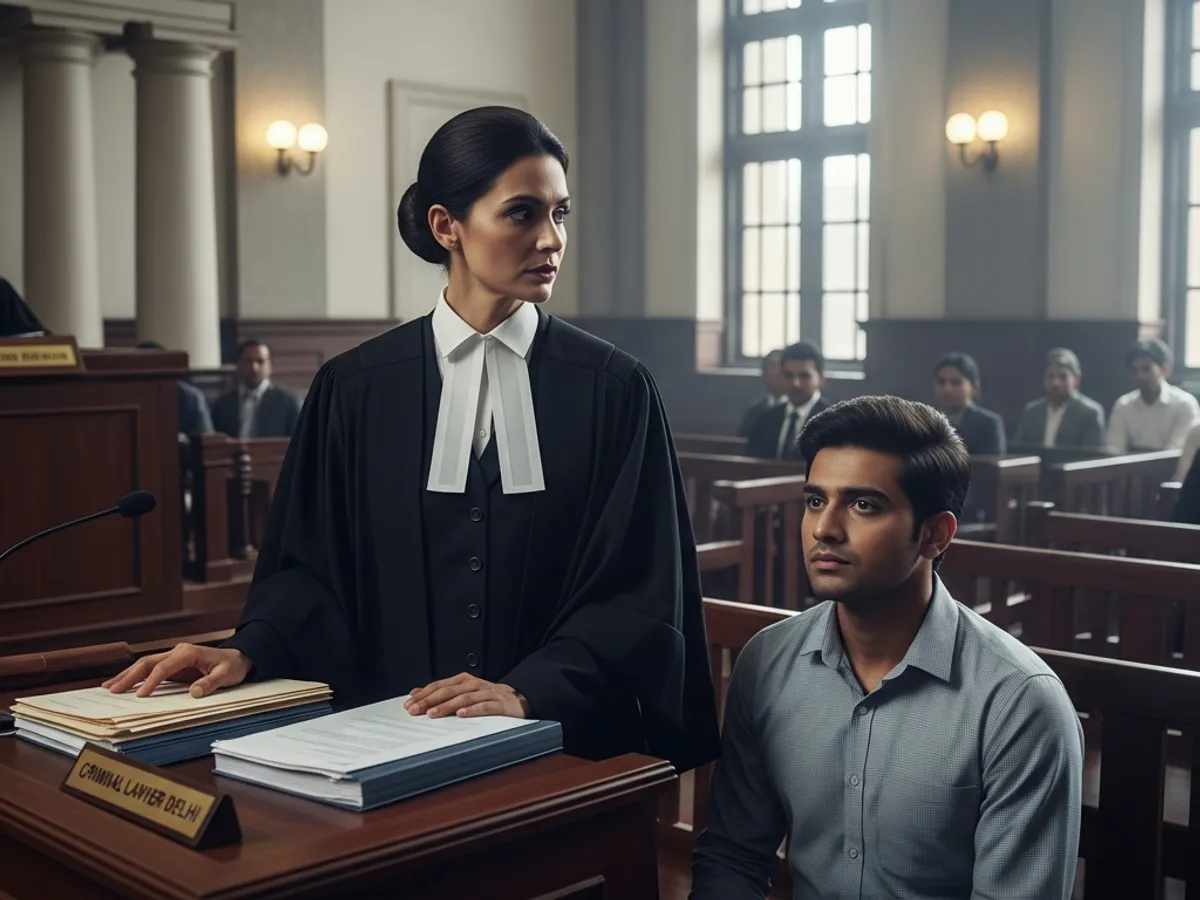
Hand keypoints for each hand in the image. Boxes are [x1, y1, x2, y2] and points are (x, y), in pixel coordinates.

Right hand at [102, 644, 251, 698]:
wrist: (239, 658)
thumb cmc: (232, 666)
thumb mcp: (226, 675)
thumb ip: (210, 683)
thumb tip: (194, 692)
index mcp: (188, 653)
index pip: (164, 667)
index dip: (152, 681)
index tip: (141, 695)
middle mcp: (178, 652)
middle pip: (148, 662)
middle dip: (130, 676)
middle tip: (112, 690)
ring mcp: (174, 657)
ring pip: (145, 664)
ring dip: (128, 675)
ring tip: (109, 687)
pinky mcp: (172, 665)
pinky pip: (151, 669)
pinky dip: (135, 676)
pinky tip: (122, 683)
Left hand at [404, 673, 530, 718]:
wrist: (519, 698)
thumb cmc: (488, 697)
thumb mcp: (463, 692)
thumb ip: (441, 692)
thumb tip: (415, 693)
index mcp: (463, 681)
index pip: (439, 686)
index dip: (424, 694)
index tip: (409, 704)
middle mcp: (473, 684)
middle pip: (448, 691)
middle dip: (430, 700)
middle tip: (416, 710)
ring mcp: (486, 693)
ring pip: (463, 698)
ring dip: (447, 706)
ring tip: (433, 714)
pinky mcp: (499, 704)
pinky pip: (484, 706)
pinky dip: (472, 710)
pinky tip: (461, 715)